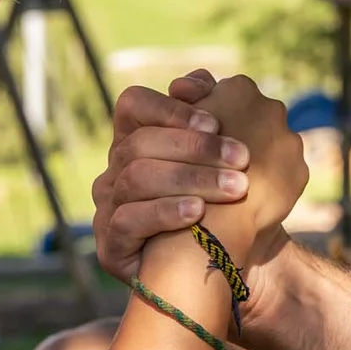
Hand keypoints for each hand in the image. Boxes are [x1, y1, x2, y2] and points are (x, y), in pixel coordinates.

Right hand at [93, 70, 304, 280]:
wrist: (224, 266)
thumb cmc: (223, 205)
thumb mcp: (226, 159)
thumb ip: (213, 114)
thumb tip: (196, 83)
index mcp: (136, 142)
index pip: (132, 105)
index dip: (170, 109)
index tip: (216, 121)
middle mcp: (115, 172)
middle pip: (139, 144)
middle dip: (196, 149)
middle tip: (243, 158)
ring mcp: (108, 209)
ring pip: (136, 179)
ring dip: (192, 180)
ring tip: (236, 188)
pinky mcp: (110, 246)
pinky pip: (127, 220)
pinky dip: (165, 212)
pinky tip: (198, 212)